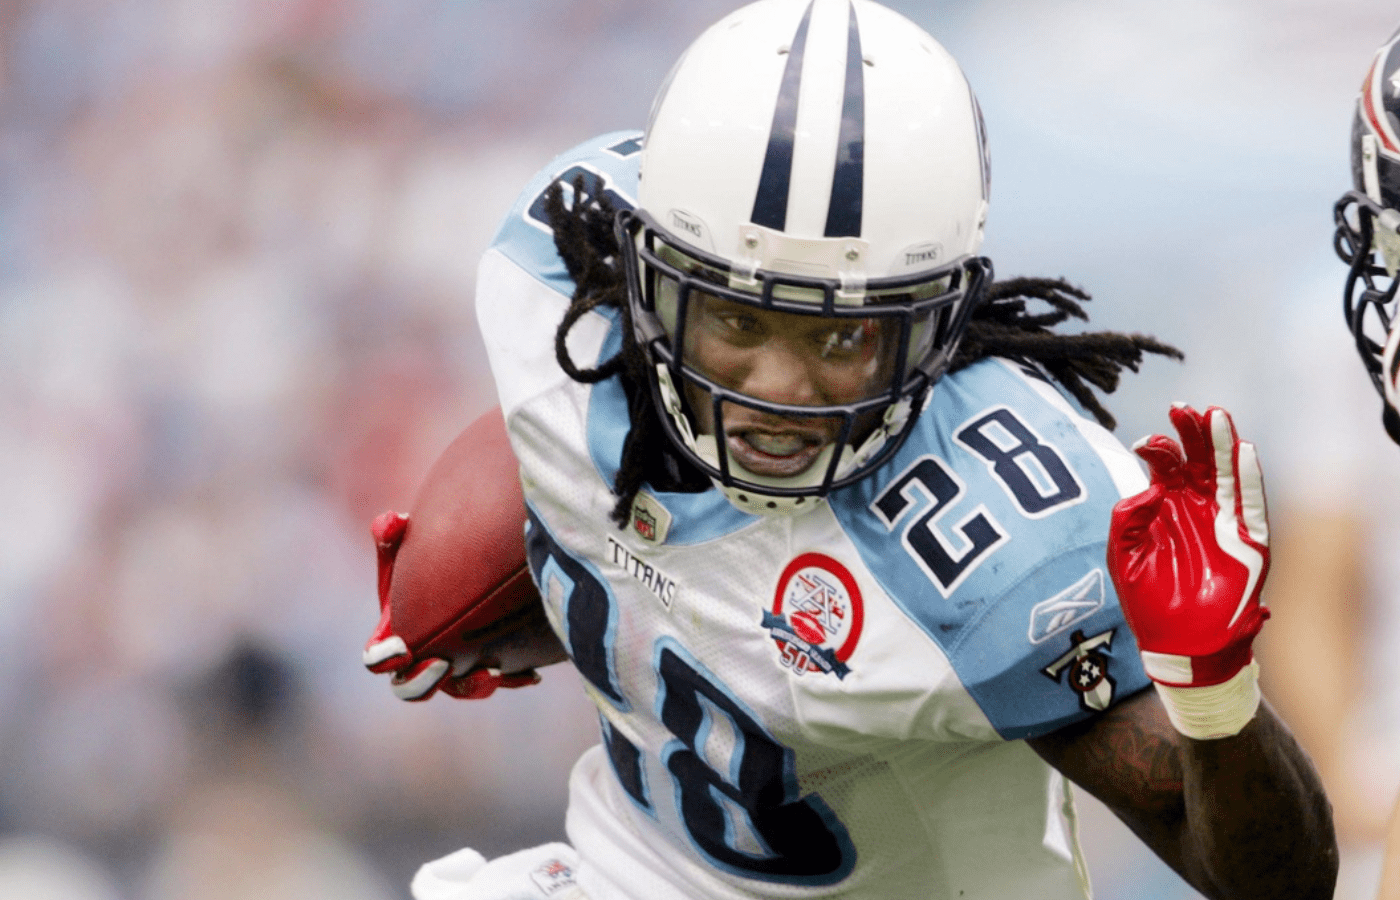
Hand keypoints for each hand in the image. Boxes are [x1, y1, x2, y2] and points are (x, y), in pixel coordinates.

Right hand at [362, 511, 540, 700]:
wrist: (460, 560)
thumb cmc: (425, 549)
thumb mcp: (407, 538)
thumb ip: (392, 531)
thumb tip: (392, 521)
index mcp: (391, 636)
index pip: (378, 659)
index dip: (385, 659)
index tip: (400, 649)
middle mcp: (419, 658)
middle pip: (412, 687)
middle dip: (423, 682)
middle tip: (442, 664)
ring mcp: (453, 665)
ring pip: (459, 688)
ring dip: (473, 686)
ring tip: (493, 672)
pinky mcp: (486, 663)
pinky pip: (500, 679)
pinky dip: (514, 678)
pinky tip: (532, 674)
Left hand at [1107, 404, 1269, 736]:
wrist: (1179, 644)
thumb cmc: (1146, 602)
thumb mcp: (1123, 558)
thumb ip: (1127, 521)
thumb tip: (1146, 488)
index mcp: (1164, 508)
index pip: (1165, 466)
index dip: (1157, 449)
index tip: (1144, 442)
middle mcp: (1195, 508)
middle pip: (1198, 460)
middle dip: (1192, 432)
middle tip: (1184, 408)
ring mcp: (1222, 522)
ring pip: (1226, 473)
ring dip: (1221, 444)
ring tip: (1215, 415)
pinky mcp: (1247, 541)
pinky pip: (1250, 503)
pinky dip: (1248, 478)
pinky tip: (1242, 451)